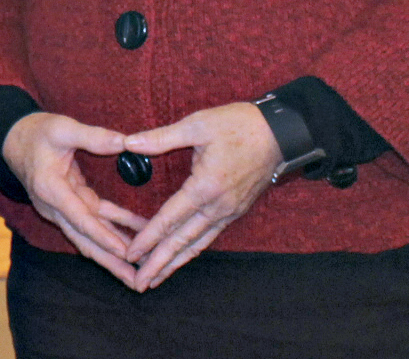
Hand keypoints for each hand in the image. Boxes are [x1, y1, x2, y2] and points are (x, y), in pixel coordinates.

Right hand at [2, 113, 147, 287]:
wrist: (13, 139)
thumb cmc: (36, 132)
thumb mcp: (62, 128)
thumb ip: (92, 137)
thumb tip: (124, 142)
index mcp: (50, 188)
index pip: (79, 217)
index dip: (102, 236)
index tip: (123, 252)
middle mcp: (54, 206)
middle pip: (85, 239)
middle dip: (111, 261)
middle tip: (136, 281)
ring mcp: (62, 208)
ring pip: (91, 236)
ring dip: (114, 253)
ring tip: (139, 271)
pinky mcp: (71, 204)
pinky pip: (96, 220)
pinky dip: (116, 228)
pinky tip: (138, 234)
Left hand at [121, 102, 280, 289]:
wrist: (281, 133)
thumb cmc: (238, 125)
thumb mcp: (196, 125)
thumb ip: (161, 138)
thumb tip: (128, 143)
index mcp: (206, 187)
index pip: (170, 219)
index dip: (148, 238)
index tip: (130, 254)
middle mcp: (218, 206)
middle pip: (183, 241)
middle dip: (159, 263)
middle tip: (138, 283)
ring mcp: (229, 211)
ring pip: (198, 243)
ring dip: (176, 263)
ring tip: (156, 279)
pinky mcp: (236, 210)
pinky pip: (210, 236)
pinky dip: (193, 250)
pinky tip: (181, 257)